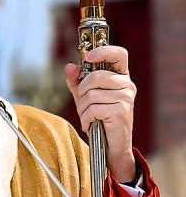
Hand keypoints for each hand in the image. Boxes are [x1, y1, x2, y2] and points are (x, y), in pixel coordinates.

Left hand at [65, 45, 136, 182]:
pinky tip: (90, 124)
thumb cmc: (100, 119)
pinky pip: (93, 108)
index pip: (119, 54)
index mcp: (120, 77)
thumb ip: (77, 81)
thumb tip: (69, 66)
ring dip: (82, 108)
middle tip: (83, 104)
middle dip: (82, 91)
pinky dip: (85, 118)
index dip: (103, 50)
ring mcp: (126, 98)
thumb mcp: (85, 97)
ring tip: (88, 117)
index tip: (88, 56)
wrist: (111, 146)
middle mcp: (127, 85)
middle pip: (96, 76)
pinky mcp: (121, 111)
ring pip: (91, 94)